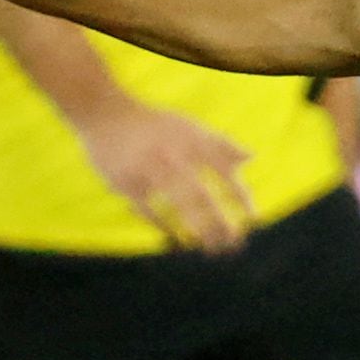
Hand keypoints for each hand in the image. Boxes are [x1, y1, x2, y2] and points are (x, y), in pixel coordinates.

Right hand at [77, 94, 258, 249]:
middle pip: (202, 196)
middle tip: (234, 244)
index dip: (241, 198)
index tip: (254, 221)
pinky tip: (177, 238)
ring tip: (211, 247)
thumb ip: (221, 144)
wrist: (105, 112)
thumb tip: (252, 157)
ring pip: (177, 206)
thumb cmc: (154, 125)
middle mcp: (173, 154)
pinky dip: (164, 226)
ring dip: (198, 230)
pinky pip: (149, 211)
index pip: (225, 173)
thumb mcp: (189, 127)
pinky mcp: (126, 182)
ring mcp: (148, 169)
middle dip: (220, 224)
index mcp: (192, 140)